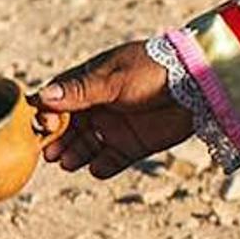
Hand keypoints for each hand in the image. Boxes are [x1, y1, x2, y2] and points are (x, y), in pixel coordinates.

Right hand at [35, 41, 201, 178]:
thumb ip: (80, 91)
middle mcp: (98, 106)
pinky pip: (111, 160)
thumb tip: (43, 97)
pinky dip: (102, 166)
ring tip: (68, 162)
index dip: (47, 115)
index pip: (57, 101)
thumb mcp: (112, 79)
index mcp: (89, 84)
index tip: (44, 126)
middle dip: (57, 141)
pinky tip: (97, 167)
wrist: (196, 83)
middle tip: (49, 154)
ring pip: (86, 146)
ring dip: (75, 154)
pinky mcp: (133, 145)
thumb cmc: (151, 71)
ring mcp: (115, 126)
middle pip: (68, 128)